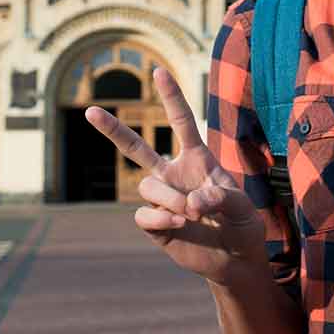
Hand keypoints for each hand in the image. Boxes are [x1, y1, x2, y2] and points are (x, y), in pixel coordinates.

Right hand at [85, 67, 268, 286]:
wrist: (236, 261)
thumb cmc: (243, 225)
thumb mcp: (243, 207)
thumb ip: (220, 197)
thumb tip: (191, 202)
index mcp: (196, 160)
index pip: (181, 122)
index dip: (171, 97)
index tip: (158, 72)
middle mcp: (174, 175)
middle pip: (136, 148)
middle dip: (113, 130)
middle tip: (90, 111)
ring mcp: (162, 200)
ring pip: (146, 185)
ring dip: (168, 198)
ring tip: (190, 214)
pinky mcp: (155, 226)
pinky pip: (144, 214)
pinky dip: (160, 218)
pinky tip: (179, 225)